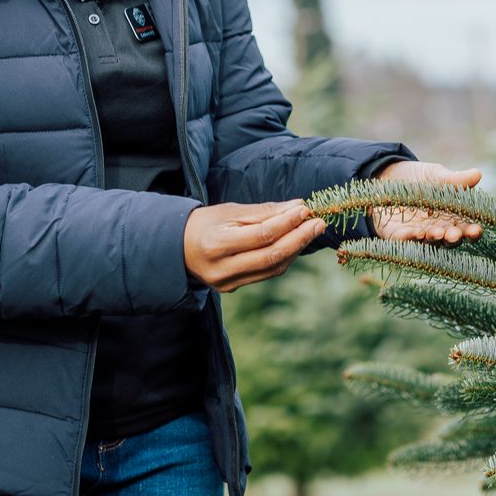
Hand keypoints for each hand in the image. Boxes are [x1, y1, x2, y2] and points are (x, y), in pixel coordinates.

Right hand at [183, 199, 328, 291]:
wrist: (176, 248)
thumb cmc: (205, 223)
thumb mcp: (230, 211)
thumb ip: (264, 212)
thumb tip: (297, 207)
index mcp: (217, 245)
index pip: (262, 236)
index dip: (287, 223)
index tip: (305, 209)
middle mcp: (222, 269)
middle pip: (271, 256)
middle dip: (299, 239)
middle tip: (319, 222)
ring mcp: (227, 283)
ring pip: (272, 269)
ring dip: (295, 249)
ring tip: (311, 230)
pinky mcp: (233, 288)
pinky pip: (266, 274)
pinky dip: (284, 258)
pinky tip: (295, 243)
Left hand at [370, 160, 485, 244]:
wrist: (386, 177)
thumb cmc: (417, 178)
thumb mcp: (436, 175)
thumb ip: (455, 180)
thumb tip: (478, 174)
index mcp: (450, 217)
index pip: (465, 228)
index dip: (471, 231)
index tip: (476, 229)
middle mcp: (436, 230)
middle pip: (449, 240)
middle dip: (453, 238)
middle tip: (455, 234)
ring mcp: (417, 234)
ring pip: (428, 243)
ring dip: (432, 239)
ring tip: (436, 233)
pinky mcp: (396, 235)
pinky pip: (404, 241)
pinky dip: (409, 238)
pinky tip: (415, 234)